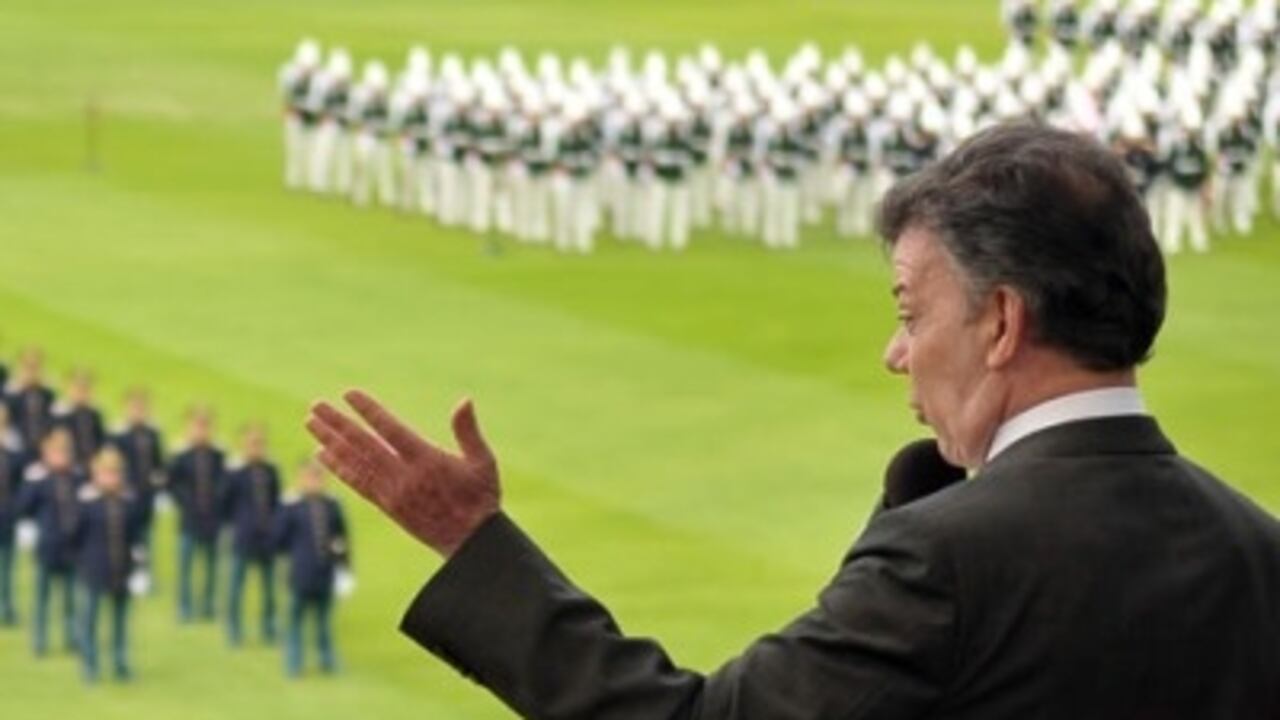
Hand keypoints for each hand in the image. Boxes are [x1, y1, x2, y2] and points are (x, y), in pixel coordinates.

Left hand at [305, 390, 500, 557]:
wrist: (471, 542)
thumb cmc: (481, 497)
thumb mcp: (483, 462)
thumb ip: (468, 431)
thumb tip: (464, 400)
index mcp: (427, 461)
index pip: (391, 430)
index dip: (369, 411)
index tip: (349, 394)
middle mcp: (404, 477)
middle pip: (364, 445)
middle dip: (338, 423)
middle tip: (316, 405)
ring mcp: (393, 493)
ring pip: (355, 463)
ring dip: (331, 441)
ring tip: (311, 422)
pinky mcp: (387, 506)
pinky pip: (358, 484)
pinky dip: (338, 468)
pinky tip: (322, 455)